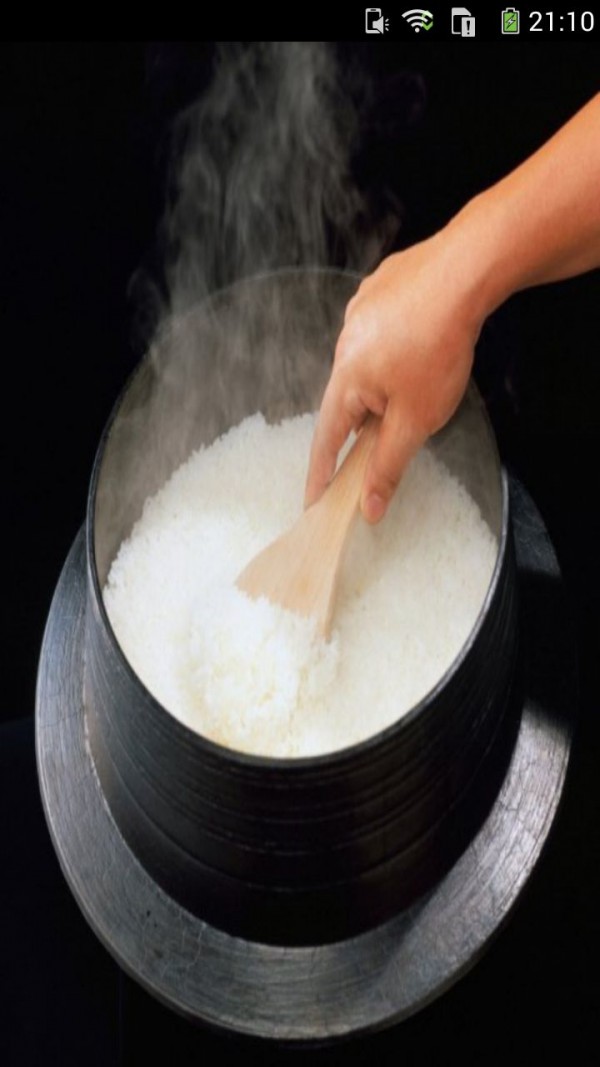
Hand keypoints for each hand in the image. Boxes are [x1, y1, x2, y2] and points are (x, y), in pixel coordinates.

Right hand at [305, 229, 482, 522]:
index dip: (321, 475)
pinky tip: (420, 343)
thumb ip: (388, 466)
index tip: (313, 502)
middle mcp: (344, 343)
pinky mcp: (381, 289)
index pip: (327, 440)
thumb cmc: (438, 347)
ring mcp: (362, 311)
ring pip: (366, 362)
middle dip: (366, 422)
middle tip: (392, 434)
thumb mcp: (416, 420)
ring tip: (417, 382)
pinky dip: (395, 346)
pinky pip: (381, 329)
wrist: (463, 271)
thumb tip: (368, 507)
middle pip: (348, 399)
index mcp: (346, 380)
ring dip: (383, 382)